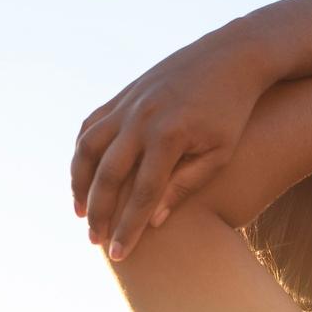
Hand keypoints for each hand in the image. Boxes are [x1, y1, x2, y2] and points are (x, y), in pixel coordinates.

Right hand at [70, 27, 273, 259]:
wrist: (231, 56)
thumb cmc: (232, 112)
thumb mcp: (219, 153)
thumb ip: (186, 186)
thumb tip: (154, 222)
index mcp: (169, 136)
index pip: (143, 194)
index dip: (128, 227)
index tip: (119, 255)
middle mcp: (141, 118)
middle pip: (109, 175)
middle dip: (99, 213)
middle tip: (94, 241)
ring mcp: (128, 103)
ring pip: (88, 148)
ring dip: (79, 183)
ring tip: (80, 212)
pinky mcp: (124, 94)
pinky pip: (91, 125)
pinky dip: (82, 152)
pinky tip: (84, 176)